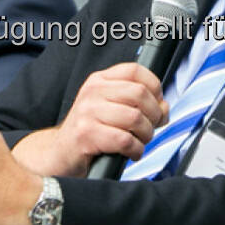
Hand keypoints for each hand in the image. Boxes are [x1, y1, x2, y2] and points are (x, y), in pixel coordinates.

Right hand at [11, 62, 168, 176]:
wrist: (60, 153)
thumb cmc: (90, 132)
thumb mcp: (110, 109)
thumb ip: (137, 104)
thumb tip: (164, 107)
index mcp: (99, 81)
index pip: (135, 70)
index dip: (154, 87)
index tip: (157, 103)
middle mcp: (92, 92)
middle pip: (140, 94)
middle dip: (154, 115)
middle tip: (152, 127)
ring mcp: (87, 112)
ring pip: (135, 118)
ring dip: (146, 135)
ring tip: (140, 142)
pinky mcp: (86, 135)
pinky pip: (125, 140)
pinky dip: (136, 150)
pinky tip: (131, 153)